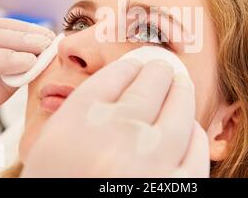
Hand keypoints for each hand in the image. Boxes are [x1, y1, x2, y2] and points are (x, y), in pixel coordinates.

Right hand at [22, 58, 209, 176]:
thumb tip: (122, 80)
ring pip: (179, 105)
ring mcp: (151, 162)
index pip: (118, 72)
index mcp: (78, 120)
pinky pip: (195, 145)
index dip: (132, 64)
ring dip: (180, 91)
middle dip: (158, 71)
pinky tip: (186, 130)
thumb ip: (82, 111)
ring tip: (179, 86)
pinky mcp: (176, 189)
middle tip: (163, 68)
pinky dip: (193, 133)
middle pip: (151, 80)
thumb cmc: (59, 185)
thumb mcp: (52, 147)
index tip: (139, 63)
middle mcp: (115, 134)